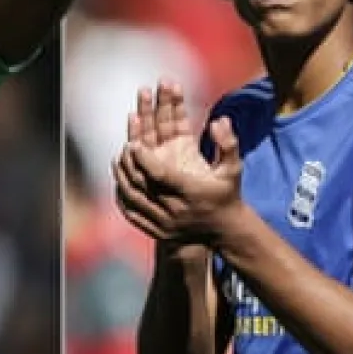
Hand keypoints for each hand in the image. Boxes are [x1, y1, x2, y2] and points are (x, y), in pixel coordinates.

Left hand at [113, 80, 243, 245]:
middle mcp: (176, 209)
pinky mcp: (158, 232)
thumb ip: (228, 143)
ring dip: (123, 178)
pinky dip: (122, 198)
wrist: (225, 229)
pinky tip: (120, 182)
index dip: (144, 159)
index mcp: (192, 191)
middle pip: (143, 185)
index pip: (161, 174)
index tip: (133, 143)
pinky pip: (132, 215)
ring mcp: (165, 223)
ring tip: (119, 159)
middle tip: (127, 146)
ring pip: (134, 199)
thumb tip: (217, 121)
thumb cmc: (227, 193)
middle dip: (130, 163)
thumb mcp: (233, 168)